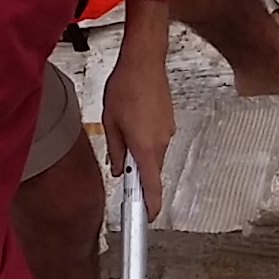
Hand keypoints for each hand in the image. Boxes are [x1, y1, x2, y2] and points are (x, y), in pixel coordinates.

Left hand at [101, 9, 176, 218]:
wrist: (144, 61)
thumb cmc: (125, 88)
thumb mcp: (110, 122)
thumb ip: (115, 151)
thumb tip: (118, 169)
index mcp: (146, 147)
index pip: (151, 185)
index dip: (151, 205)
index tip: (148, 218)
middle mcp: (161, 142)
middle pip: (151, 170)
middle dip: (138, 174)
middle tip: (121, 169)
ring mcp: (168, 131)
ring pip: (153, 153)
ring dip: (139, 152)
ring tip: (121, 130)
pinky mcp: (168, 121)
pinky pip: (156, 139)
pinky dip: (145, 139)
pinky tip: (132, 122)